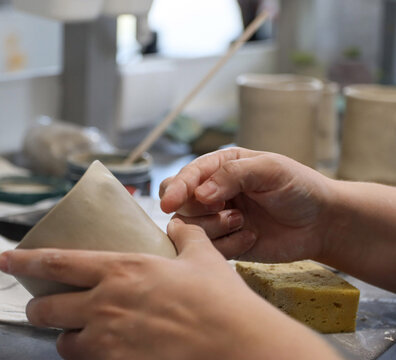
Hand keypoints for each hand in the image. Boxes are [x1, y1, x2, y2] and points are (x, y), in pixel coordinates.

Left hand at [0, 219, 339, 359]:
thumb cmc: (220, 301)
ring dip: (65, 337)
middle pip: (47, 308)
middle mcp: (106, 304)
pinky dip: (88, 357)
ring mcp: (109, 340)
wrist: (237, 344)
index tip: (6, 259)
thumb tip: (178, 225)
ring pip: (63, 343)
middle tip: (45, 306)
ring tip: (78, 333)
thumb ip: (184, 236)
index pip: (57, 262)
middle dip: (39, 308)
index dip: (26, 260)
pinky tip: (104, 351)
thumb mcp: (201, 257)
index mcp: (121, 270)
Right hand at [159, 147, 332, 262]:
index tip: (170, 203)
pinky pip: (209, 250)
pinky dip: (228, 245)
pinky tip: (250, 237)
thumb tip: (200, 193)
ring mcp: (217, 219)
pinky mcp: (225, 244)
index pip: (185, 177)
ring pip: (190, 229)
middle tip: (227, 209)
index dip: (176, 189)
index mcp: (219, 168)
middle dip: (199, 210)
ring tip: (243, 222)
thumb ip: (233, 175)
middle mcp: (213, 193)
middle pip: (180, 204)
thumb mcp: (269, 170)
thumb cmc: (298, 187)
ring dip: (215, 228)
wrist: (321, 223)